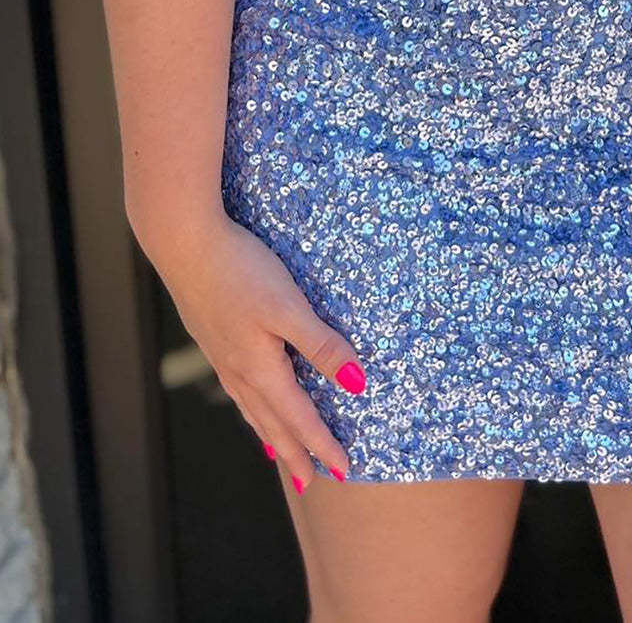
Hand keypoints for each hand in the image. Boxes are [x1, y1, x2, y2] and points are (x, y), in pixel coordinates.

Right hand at [150, 211, 363, 490]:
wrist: (184, 242)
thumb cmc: (240, 270)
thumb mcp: (288, 307)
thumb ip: (321, 345)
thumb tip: (356, 384)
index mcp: (260, 369)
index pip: (300, 418)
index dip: (324, 445)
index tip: (345, 471)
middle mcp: (238, 370)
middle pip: (272, 422)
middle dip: (295, 452)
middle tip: (311, 481)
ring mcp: (221, 354)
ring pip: (251, 407)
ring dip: (270, 432)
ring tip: (279, 452)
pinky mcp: (212, 335)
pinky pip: (237, 387)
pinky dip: (250, 406)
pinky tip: (249, 395)